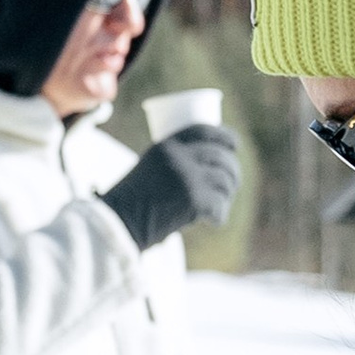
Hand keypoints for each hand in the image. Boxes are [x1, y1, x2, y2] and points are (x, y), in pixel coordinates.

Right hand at [99, 125, 243, 250]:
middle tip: (232, 183)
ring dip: (226, 194)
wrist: (120, 224)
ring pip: (224, 181)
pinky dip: (219, 215)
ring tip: (219, 204)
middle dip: (232, 170)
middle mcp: (178, 157)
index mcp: (166, 145)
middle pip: (220, 156)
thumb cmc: (133, 202)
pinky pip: (219, 204)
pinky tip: (213, 221)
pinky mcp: (194, 199)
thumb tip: (203, 170)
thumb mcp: (149, 169)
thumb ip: (172, 164)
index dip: (223, 136)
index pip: (203, 130)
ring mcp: (187, 177)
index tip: (233, 144)